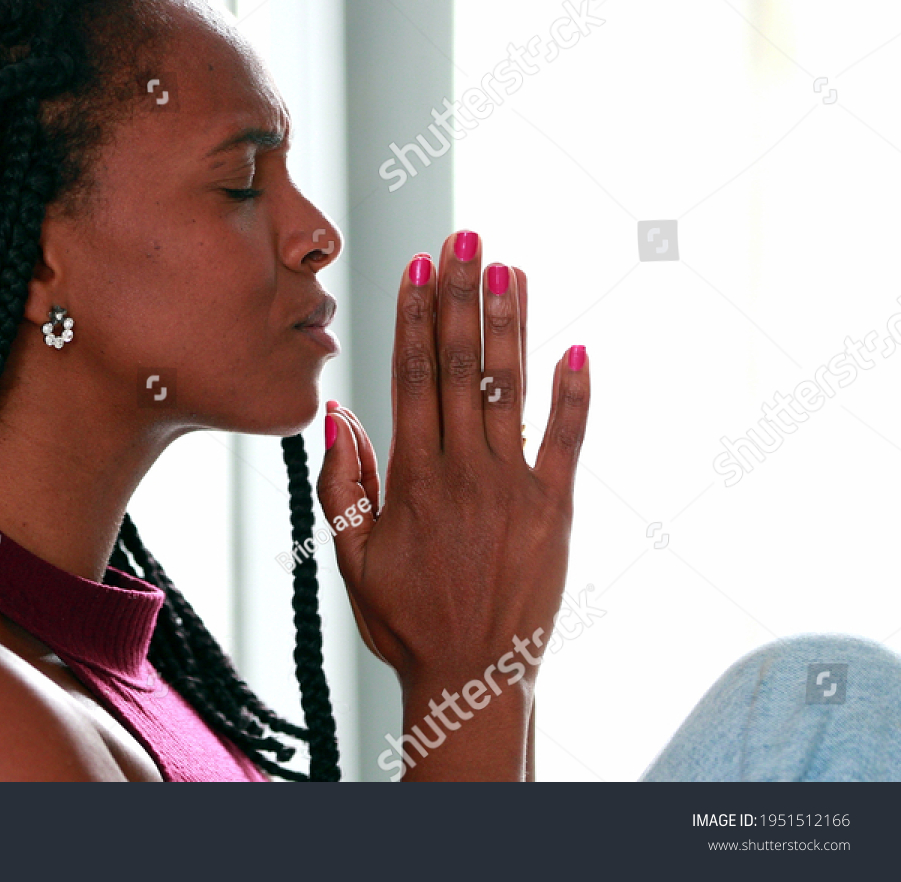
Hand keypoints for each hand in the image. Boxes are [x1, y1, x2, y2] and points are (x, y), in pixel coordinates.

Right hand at [316, 230, 589, 694]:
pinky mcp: (555, 509)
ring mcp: (514, 487)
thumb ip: (342, 485)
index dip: (414, 316)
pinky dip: (573, 393)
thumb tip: (339, 414)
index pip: (412, 377)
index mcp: (412, 479)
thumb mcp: (350, 558)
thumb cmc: (404, 621)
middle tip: (465, 236)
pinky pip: (566, 440)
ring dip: (510, 323)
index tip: (418, 265)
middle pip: (460, 366)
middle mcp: (464, 472)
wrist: (472, 677)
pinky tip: (575, 346)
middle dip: (461, 296)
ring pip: (509, 389)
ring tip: (509, 266)